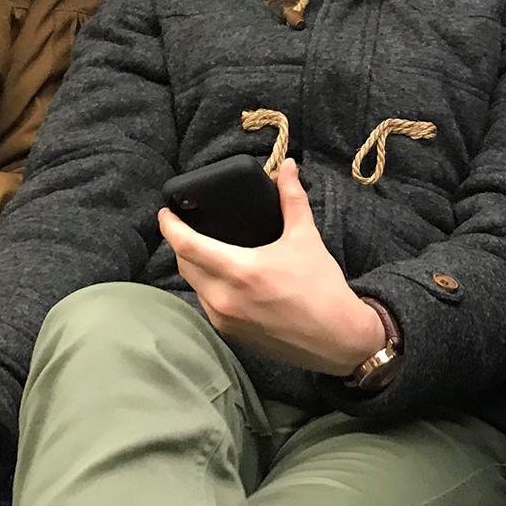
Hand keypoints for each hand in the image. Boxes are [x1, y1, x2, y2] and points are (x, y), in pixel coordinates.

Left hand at [158, 158, 386, 376]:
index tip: (166, 212)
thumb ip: (291, 198)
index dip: (170, 226)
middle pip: (184, 265)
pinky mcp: (231, 335)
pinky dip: (209, 287)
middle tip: (188, 226)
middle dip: (181, 244)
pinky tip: (224, 278)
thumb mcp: (306, 238)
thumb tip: (287, 166)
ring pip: (194, 286)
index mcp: (239, 270)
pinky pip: (207, 304)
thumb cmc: (322, 287)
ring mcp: (225, 320)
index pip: (186, 245)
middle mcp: (224, 298)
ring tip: (206, 249)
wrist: (338, 339)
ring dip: (195, 267)